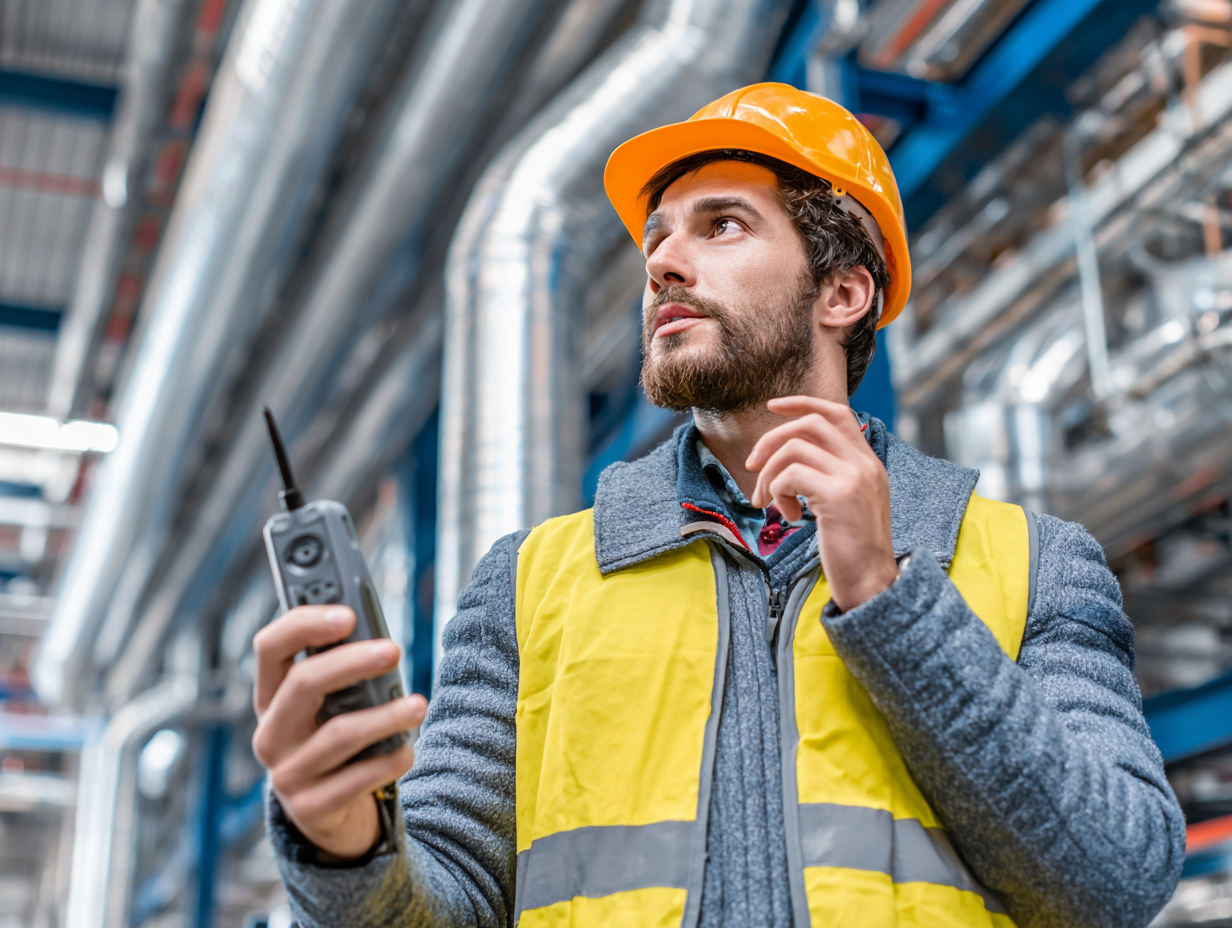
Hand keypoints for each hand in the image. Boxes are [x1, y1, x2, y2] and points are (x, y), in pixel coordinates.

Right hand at [251, 605, 426, 857]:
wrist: (331, 814)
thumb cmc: (338, 739)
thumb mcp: (333, 705)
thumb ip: (346, 673)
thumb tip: (380, 641)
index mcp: (271, 696)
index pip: (270, 647)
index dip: (305, 624)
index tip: (348, 614)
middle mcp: (270, 733)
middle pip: (303, 683)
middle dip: (352, 662)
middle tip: (393, 650)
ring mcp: (286, 773)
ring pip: (339, 733)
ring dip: (385, 716)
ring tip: (418, 705)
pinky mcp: (309, 808)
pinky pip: (356, 779)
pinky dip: (388, 761)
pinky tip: (407, 751)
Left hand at [746, 396, 896, 611]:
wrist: (871, 584)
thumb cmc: (851, 551)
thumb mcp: (847, 504)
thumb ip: (829, 476)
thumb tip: (787, 458)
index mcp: (868, 462)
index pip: (836, 413)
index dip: (801, 404)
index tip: (772, 407)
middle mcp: (865, 463)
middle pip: (809, 424)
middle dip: (771, 440)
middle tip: (751, 467)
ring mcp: (854, 476)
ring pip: (793, 449)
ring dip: (769, 475)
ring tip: (769, 503)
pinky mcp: (838, 495)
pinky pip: (790, 475)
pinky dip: (777, 491)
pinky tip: (789, 516)